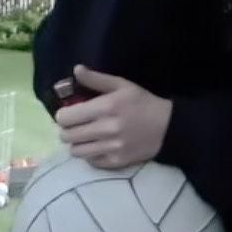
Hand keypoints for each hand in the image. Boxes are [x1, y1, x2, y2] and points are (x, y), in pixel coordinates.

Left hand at [54, 65, 173, 168]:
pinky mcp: (116, 162)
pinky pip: (90, 161)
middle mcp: (106, 129)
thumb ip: (97, 79)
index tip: (69, 113)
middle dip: (68, 130)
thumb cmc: (143, 103)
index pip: (66, 118)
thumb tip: (76, 69)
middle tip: (76, 126)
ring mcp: (111, 148)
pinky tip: (98, 146)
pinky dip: (90, 154)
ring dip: (77, 144)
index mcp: (106, 107)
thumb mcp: (123, 85)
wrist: (167, 128)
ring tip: (86, 137)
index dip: (63, 115)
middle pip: (68, 136)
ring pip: (76, 151)